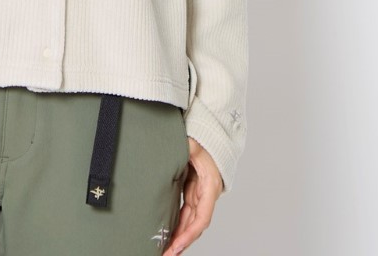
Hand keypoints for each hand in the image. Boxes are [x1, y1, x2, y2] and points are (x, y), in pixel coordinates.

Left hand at [165, 137, 223, 253]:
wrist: (211, 133)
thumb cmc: (203, 138)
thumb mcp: (190, 144)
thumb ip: (181, 151)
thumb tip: (165, 154)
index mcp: (209, 186)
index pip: (201, 217)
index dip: (189, 234)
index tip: (177, 246)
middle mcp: (206, 194)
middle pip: (194, 225)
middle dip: (181, 242)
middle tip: (165, 254)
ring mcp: (199, 194)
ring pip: (190, 222)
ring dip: (179, 237)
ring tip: (165, 250)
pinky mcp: (192, 191)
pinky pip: (186, 213)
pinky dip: (178, 225)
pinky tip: (169, 235)